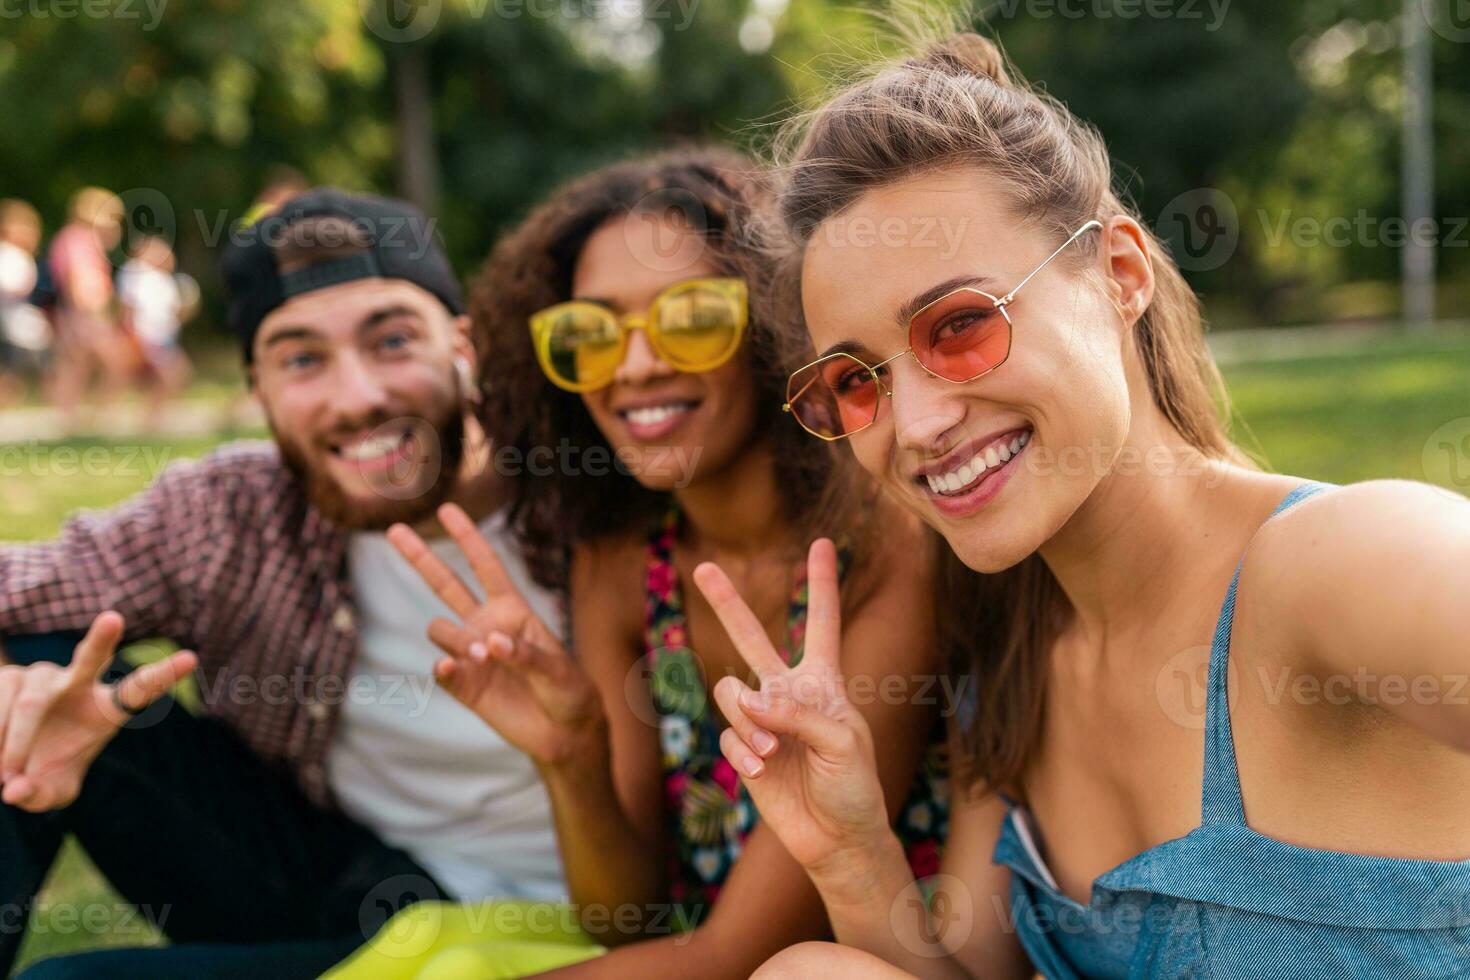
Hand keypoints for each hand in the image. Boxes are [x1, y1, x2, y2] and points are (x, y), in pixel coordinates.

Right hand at [0, 612, 196, 812]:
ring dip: (15, 742)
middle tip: (113, 619)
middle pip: (91, 658)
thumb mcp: (50, 792)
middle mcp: (78, 682)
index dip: (164, 675)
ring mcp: (43, 675)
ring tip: (6, 773)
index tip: (191, 659)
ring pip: (32, 701)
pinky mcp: (8, 676)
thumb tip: (14, 791)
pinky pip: (1, 700)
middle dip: (101, 639)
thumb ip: (39, 797)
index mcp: (106, 708)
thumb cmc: (42, 773)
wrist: (8, 757)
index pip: (140, 690)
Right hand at [388, 504, 604, 768]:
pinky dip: (445, 666)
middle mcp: (486, 626)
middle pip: (446, 584)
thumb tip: (489, 643)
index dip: (468, 537)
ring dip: (457, 638)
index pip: (486, 566)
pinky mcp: (463, 685)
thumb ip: (526, 654)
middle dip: (420, 557)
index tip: (447, 510)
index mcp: (512, 610)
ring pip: (439, 629)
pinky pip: (441, 668)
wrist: (564, 733)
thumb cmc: (569, 691)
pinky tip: (453, 667)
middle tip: (394, 529)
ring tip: (483, 658)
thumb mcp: (558, 669)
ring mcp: (471, 655)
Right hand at [695, 539, 891, 874]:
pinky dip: (744, 753)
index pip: (821, 623)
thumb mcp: (842, 741)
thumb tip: (748, 698)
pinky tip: (763, 771)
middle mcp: (788, 693)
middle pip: (750, 637)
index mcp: (823, 682)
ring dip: (749, 722)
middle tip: (704, 567)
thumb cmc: (854, 786)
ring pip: (731, 693)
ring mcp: (762, 721)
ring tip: (774, 753)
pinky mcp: (744, 751)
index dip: (821, 584)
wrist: (837, 838)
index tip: (821, 543)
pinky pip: (729, 737)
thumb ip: (797, 713)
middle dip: (726, 603)